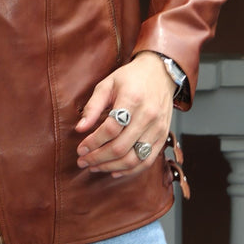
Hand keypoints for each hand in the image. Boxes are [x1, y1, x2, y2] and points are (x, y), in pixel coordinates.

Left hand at [75, 51, 175, 177]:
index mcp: (132, 99)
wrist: (160, 73)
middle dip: (98, 158)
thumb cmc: (130, 78)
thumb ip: (93, 106)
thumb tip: (80, 129)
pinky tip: (114, 170)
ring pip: (134, 158)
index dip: (93, 142)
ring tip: (95, 167)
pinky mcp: (163, 137)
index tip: (80, 149)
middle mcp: (148, 116)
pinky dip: (130, 170)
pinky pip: (147, 160)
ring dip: (111, 167)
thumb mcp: (107, 84)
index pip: (110, 129)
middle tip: (83, 161)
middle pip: (121, 147)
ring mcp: (158, 128)